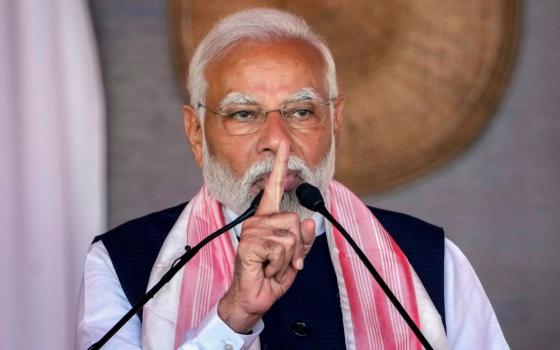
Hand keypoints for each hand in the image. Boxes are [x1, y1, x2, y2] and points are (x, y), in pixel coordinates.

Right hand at [217, 141, 315, 332]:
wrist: (253, 298)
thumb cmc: (270, 276)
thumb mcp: (294, 257)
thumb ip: (304, 240)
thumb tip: (309, 221)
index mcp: (267, 219)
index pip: (273, 187)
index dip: (279, 164)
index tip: (283, 143)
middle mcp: (258, 220)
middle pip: (296, 221)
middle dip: (297, 247)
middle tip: (281, 261)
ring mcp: (253, 231)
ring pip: (292, 236)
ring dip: (289, 258)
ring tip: (272, 265)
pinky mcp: (250, 243)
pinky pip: (283, 247)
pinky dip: (281, 264)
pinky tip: (266, 268)